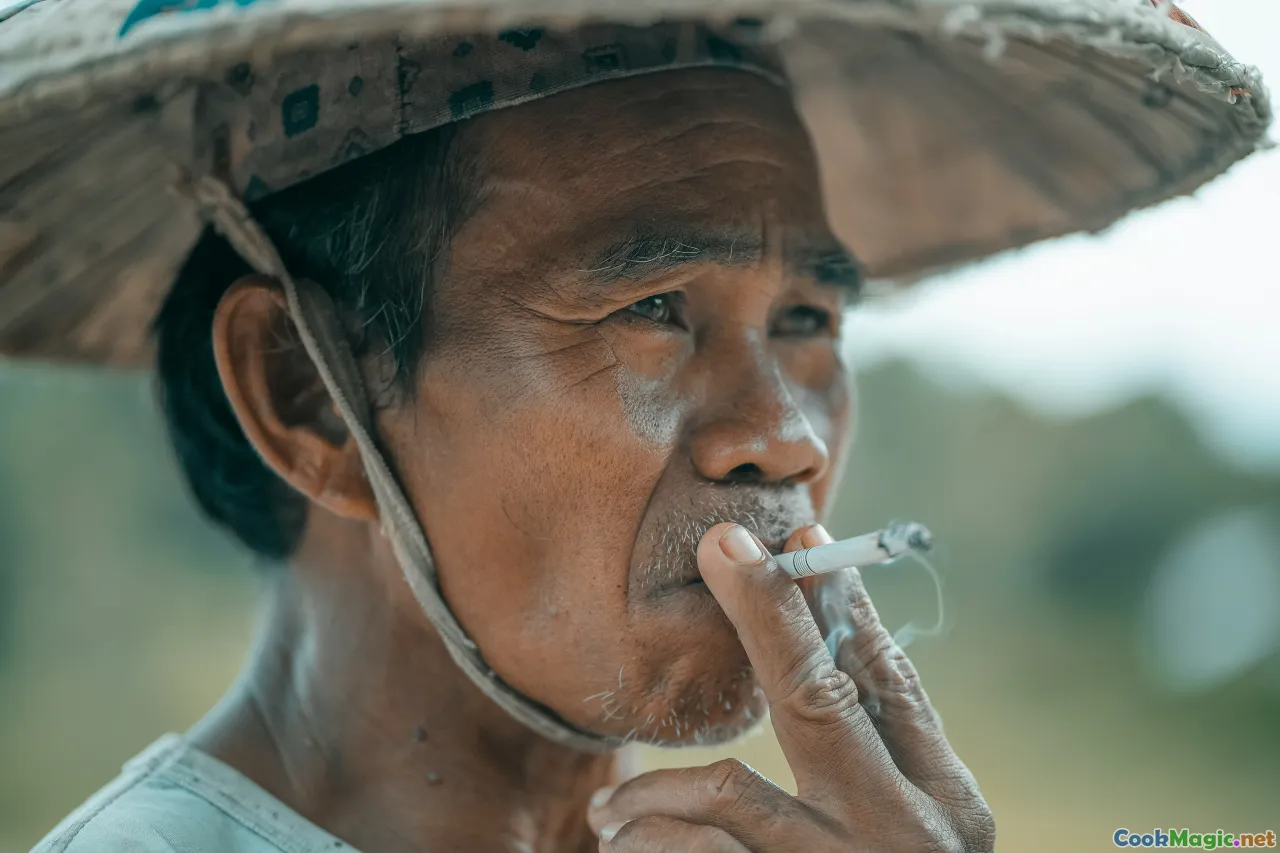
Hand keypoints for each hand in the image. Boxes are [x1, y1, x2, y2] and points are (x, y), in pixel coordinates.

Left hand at [587, 523, 994, 851]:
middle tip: (721, 544)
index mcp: (950, 809)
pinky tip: (628, 851)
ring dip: (658, 795)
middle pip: (824, 700)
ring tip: (612, 821)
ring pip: (734, 795)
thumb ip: (875, 763)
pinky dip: (652, 846)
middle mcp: (910, 841)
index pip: (893, 683)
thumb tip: (817, 642)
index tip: (791, 540)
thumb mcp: (910, 837)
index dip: (838, 606)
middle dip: (769, 612)